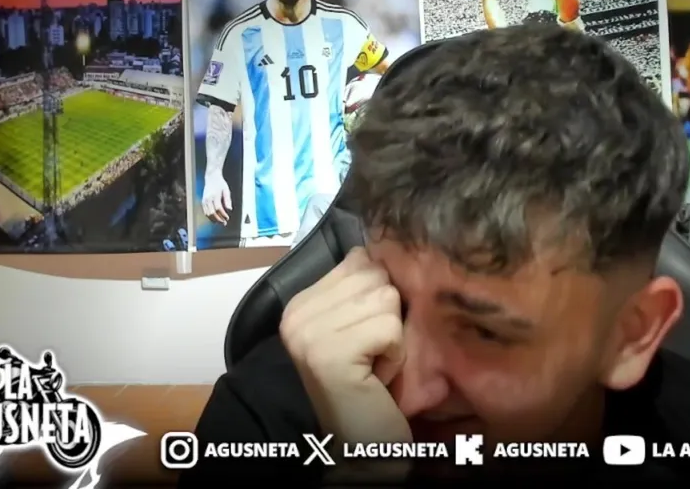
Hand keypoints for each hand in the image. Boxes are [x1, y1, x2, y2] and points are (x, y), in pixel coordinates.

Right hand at [201, 174, 230, 224]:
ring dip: (214, 219)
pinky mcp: (202, 202)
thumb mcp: (226, 190)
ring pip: (207, 214)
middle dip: (218, 219)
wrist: (211, 178)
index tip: (227, 218)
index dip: (223, 214)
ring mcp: (204, 201)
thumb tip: (230, 209)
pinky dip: (210, 217)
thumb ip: (228, 200)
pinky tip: (215, 219)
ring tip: (220, 222)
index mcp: (214, 196)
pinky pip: (205, 212)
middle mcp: (208, 199)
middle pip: (212, 213)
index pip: (218, 208)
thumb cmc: (220, 183)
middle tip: (224, 222)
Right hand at [280, 248, 410, 446]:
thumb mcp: (361, 324)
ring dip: (393, 336)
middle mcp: (295, 313)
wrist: (361, 445)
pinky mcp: (327, 353)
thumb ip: (363, 287)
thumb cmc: (369, 384)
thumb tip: (384, 245)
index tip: (364, 335)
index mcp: (299, 301)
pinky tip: (375, 376)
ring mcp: (307, 333)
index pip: (359, 259)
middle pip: (375, 276)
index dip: (379, 296)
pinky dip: (394, 354)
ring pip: (386, 299)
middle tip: (369, 353)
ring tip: (372, 364)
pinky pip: (389, 327)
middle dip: (388, 316)